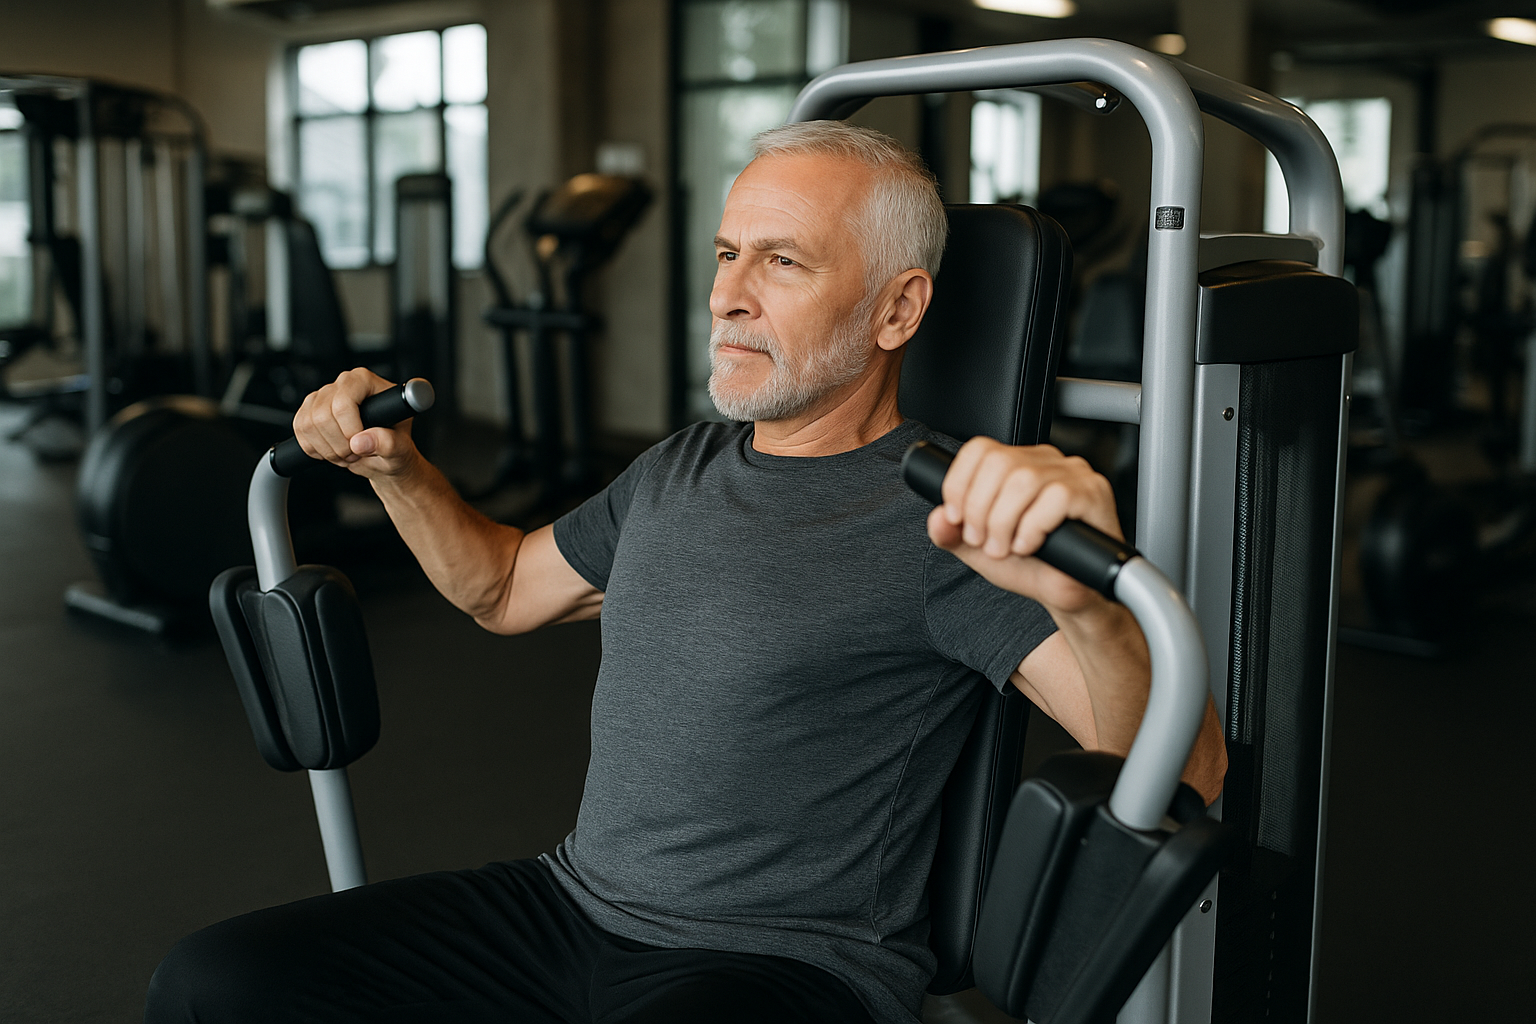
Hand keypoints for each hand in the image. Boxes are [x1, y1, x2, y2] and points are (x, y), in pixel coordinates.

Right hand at [293, 368, 420, 478]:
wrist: (383, 456)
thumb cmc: (394, 446)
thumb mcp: (401, 449)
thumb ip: (388, 443)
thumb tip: (361, 441)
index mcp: (366, 382)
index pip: (344, 402)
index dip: (350, 430)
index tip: (362, 446)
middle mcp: (343, 384)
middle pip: (322, 415)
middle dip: (339, 445)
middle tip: (357, 453)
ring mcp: (323, 396)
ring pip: (308, 425)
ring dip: (327, 449)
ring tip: (348, 453)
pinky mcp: (308, 410)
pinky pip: (299, 430)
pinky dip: (314, 449)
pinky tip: (334, 450)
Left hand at [927, 437, 1121, 614]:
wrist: (1068, 593)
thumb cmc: (1032, 565)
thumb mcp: (978, 550)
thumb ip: (952, 533)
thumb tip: (937, 518)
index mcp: (1017, 464)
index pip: (980, 449)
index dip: (959, 483)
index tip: (956, 517)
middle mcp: (1045, 461)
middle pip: (998, 463)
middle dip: (980, 509)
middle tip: (984, 541)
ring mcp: (1073, 474)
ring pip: (1024, 480)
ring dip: (1004, 522)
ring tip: (1006, 547)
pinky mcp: (1092, 493)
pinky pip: (1056, 498)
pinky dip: (1033, 528)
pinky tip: (1031, 546)